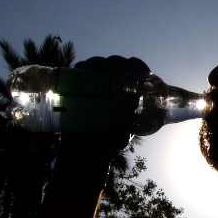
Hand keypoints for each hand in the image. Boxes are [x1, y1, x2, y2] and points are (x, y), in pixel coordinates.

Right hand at [52, 55, 150, 191]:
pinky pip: (81, 75)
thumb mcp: (115, 143)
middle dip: (116, 62)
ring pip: (100, 68)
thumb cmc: (104, 149)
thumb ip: (119, 136)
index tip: (131, 64)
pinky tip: (81, 67)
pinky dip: (81, 68)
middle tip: (111, 65)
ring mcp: (96, 90)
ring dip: (98, 62)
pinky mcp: (79, 92)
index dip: (137, 66)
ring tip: (96, 65)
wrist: (81, 156)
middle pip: (118, 69)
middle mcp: (114, 92)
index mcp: (128, 101)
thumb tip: (120, 125)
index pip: (138, 77)